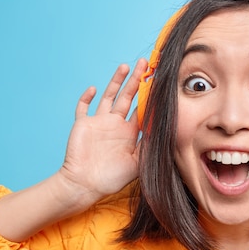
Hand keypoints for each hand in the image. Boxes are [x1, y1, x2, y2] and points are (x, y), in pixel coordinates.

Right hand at [57, 58, 147, 205]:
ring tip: (126, 66)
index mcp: (130, 132)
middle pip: (128, 97)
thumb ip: (148, 147)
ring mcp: (99, 122)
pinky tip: (93, 89)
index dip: (150, 96)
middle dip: (137, 81)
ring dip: (117, 81)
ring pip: (109, 96)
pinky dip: (87, 97)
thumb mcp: (137, 163)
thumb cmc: (111, 178)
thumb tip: (165, 133)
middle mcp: (116, 124)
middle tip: (145, 64)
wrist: (85, 185)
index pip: (142, 109)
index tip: (159, 82)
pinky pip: (83, 107)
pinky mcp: (83, 124)